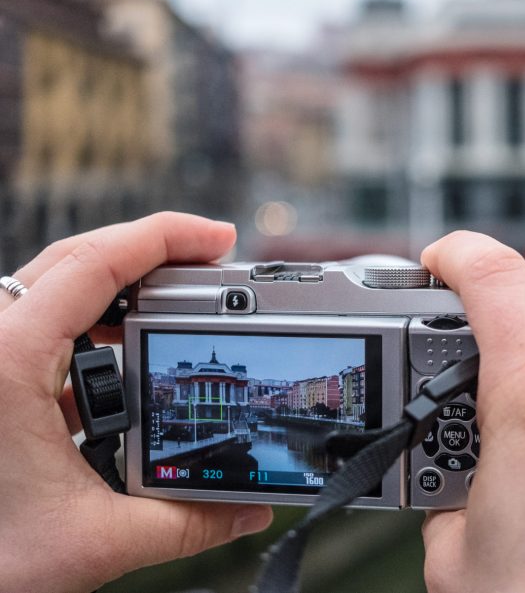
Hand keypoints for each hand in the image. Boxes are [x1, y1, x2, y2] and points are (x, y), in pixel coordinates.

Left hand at [0, 213, 273, 592]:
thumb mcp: (96, 542)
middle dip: (151, 248)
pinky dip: (95, 318)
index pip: (95, 264)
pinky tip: (129, 345)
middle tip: (213, 256)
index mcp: (7, 363)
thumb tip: (247, 510)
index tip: (220, 240)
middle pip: (77, 259)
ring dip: (121, 282)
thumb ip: (186, 523)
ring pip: (55, 285)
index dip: (166, 237)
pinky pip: (43, 323)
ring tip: (179, 292)